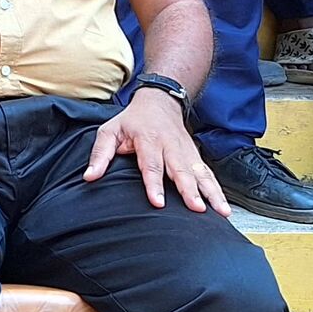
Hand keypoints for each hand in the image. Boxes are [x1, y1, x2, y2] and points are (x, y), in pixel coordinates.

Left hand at [84, 89, 223, 211]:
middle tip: (197, 208)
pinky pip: (208, 174)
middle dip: (190, 190)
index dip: (154, 184)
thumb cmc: (132, 120)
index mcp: (148, 140)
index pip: (151, 165)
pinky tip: (223, 207)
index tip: (158, 202)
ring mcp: (186, 151)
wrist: (160, 100)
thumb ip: (100, 154)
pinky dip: (217, 190)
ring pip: (200, 173)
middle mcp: (171, 146)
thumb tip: (89, 177)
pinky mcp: (196, 156)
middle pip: (181, 170)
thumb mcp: (110, 130)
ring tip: (221, 211)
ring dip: (211, 192)